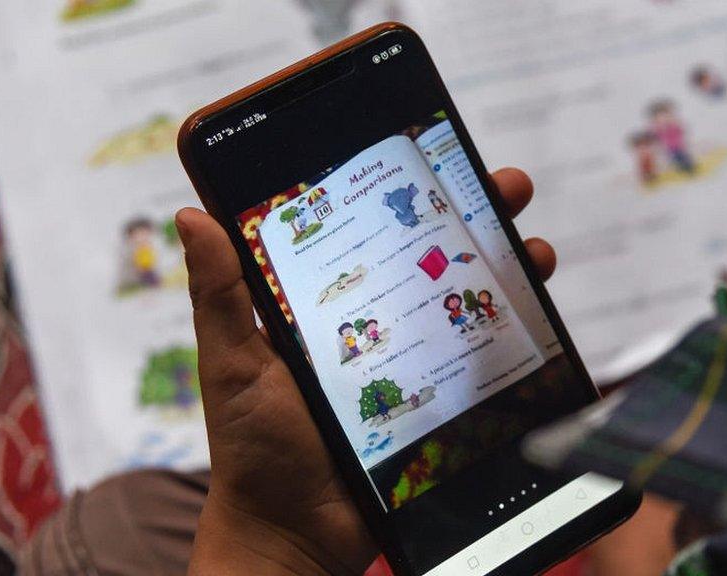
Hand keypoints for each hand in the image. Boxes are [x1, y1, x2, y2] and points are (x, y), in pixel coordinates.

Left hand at [180, 168, 553, 574]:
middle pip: (429, 256)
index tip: (436, 154)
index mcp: (324, 305)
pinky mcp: (438, 401)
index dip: (404, 193)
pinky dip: (510, 331)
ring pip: (464, 300)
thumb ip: (221, 297)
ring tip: (534, 249)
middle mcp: (373, 324)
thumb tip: (191, 216)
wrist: (295, 534)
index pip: (368, 232)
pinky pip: (480, 359)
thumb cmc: (254, 448)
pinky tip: (535, 312)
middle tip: (507, 187)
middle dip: (474, 216)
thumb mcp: (234, 364)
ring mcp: (410, 362)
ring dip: (506, 267)